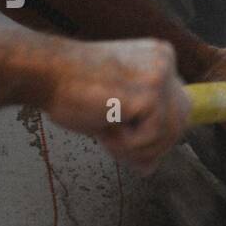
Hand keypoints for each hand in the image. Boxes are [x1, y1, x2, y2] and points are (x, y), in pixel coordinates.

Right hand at [41, 38, 190, 174]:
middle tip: (116, 145)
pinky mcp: (150, 92)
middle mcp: (166, 62)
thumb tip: (150, 167)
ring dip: (136, 147)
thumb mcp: (113, 113)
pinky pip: (153, 137)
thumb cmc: (70, 89)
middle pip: (182, 122)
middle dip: (153, 145)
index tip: (125, 139)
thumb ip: (137, 134)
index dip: (158, 134)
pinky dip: (127, 144)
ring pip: (169, 133)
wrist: (43, 72)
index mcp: (160, 58)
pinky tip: (105, 128)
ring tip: (107, 134)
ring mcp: (160, 75)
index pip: (179, 108)